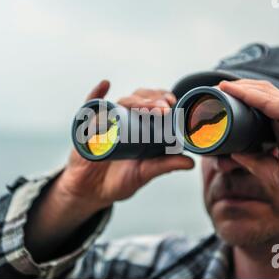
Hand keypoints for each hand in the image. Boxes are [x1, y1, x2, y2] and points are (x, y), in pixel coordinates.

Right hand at [54, 80, 194, 213]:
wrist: (90, 192)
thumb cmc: (118, 181)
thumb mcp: (143, 173)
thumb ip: (164, 166)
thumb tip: (191, 163)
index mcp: (140, 126)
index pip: (153, 105)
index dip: (163, 100)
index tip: (172, 103)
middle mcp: (124, 119)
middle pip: (138, 100)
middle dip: (152, 100)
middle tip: (163, 108)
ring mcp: (106, 121)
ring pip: (120, 102)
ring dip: (134, 101)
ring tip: (145, 107)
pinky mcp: (87, 127)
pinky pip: (90, 107)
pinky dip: (96, 94)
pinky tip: (105, 86)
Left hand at [219, 79, 278, 210]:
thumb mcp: (277, 175)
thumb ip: (256, 162)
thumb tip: (233, 152)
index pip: (257, 116)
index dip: (239, 110)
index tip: (219, 111)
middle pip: (259, 99)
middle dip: (237, 93)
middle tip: (215, 92)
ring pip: (263, 94)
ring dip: (240, 88)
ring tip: (220, 85)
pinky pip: (270, 102)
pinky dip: (250, 95)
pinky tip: (233, 89)